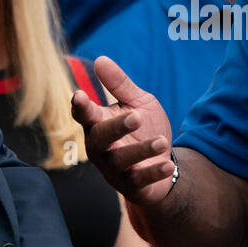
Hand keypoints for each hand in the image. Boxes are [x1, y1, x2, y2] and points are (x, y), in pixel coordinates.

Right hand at [71, 56, 175, 205]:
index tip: (80, 96)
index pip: (84, 115)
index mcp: (98, 125)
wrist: (163, 164)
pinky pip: (139, 181)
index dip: (80, 107)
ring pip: (119, 161)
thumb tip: (100, 60)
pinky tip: (168, 165)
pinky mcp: (132, 186)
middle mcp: (101, 149)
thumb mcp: (138, 103)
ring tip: (161, 141)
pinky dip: (153, 173)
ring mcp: (115, 170)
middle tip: (136, 117)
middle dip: (116, 128)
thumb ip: (120, 85)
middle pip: (99, 139)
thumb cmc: (145, 129)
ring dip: (140, 150)